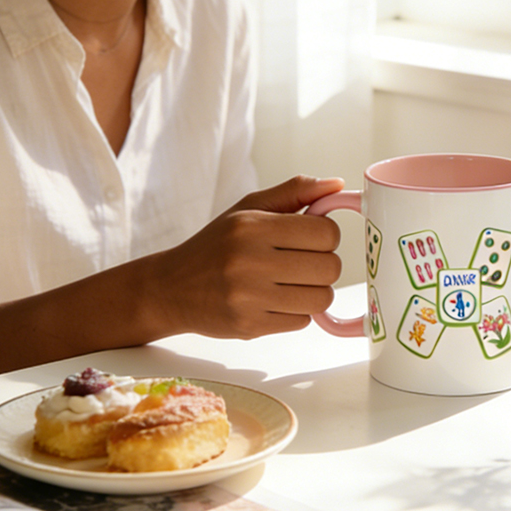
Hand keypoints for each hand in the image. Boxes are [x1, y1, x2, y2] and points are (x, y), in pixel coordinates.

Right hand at [148, 175, 344, 338]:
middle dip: (323, 265)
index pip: (326, 233)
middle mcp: (249, 260)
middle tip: (301, 262)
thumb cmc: (216, 245)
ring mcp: (249, 297)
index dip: (326, 236)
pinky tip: (273, 301)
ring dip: (313, 292)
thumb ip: (295, 192)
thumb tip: (338, 185)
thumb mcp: (249, 209)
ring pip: (321, 299)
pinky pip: (302, 321)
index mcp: (252, 226)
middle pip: (330, 268)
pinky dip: (295, 312)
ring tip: (290, 283)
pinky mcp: (250, 325)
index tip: (310, 239)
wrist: (172, 288)